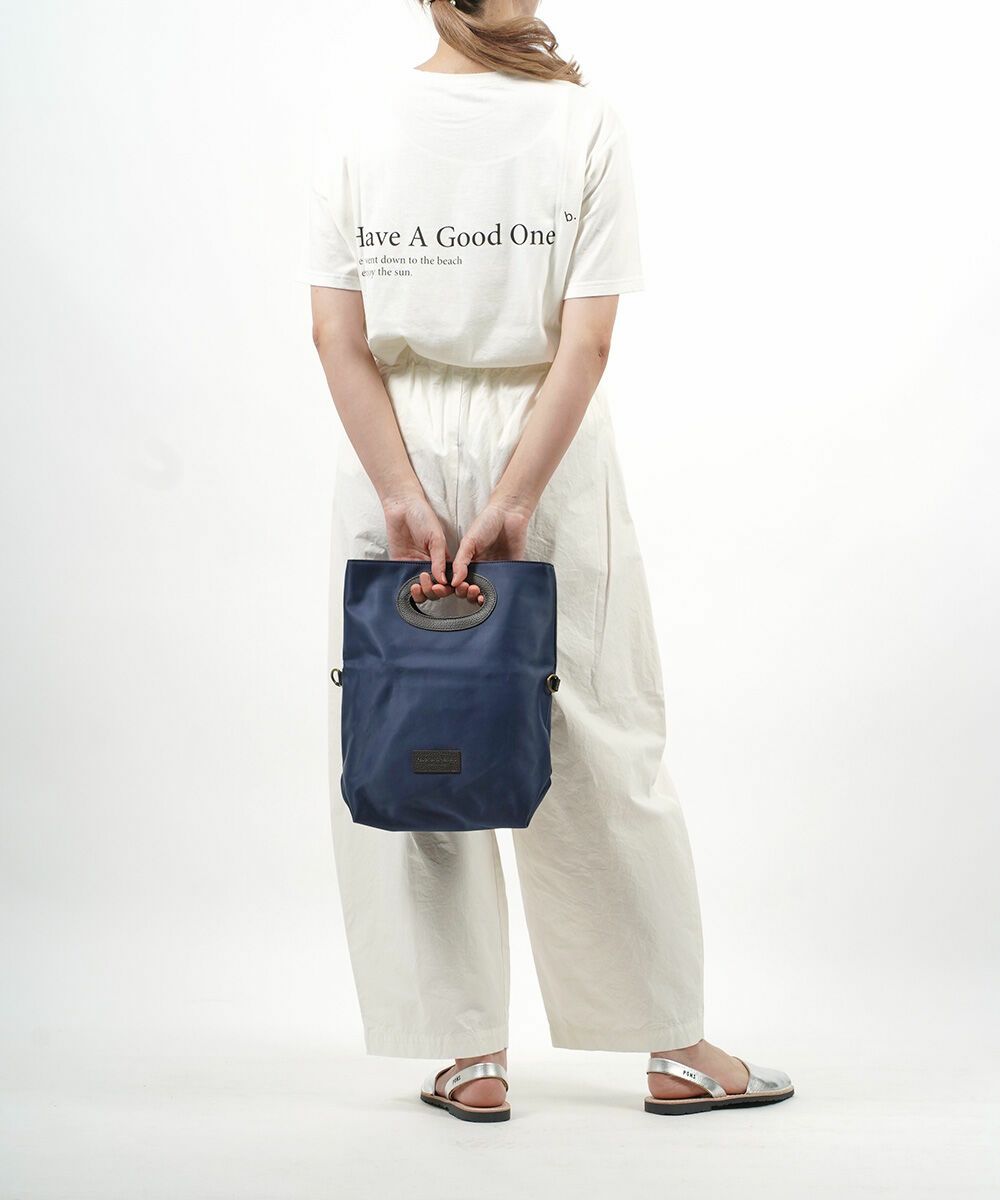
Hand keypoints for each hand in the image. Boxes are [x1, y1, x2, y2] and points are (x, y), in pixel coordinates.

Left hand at [381, 491, 483, 608]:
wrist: (402, 507)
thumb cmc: (423, 517)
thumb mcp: (436, 538)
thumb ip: (439, 560)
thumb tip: (443, 581)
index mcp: (442, 560)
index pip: (447, 580)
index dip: (447, 587)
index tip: (444, 586)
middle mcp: (429, 565)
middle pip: (434, 588)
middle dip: (434, 591)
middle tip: (432, 585)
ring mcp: (414, 565)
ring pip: (420, 589)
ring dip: (422, 592)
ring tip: (419, 585)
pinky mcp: (400, 564)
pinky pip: (404, 581)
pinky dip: (407, 588)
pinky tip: (410, 586)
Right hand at [450, 496, 533, 589]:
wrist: (509, 514)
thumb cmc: (487, 523)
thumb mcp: (469, 541)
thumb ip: (461, 562)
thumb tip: (453, 582)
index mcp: (470, 563)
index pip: (460, 582)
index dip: (456, 588)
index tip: (455, 588)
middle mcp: (483, 570)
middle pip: (472, 590)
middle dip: (467, 594)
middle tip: (468, 589)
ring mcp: (497, 572)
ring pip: (488, 593)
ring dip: (481, 597)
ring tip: (479, 593)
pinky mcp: (512, 572)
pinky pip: (505, 587)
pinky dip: (499, 594)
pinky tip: (495, 595)